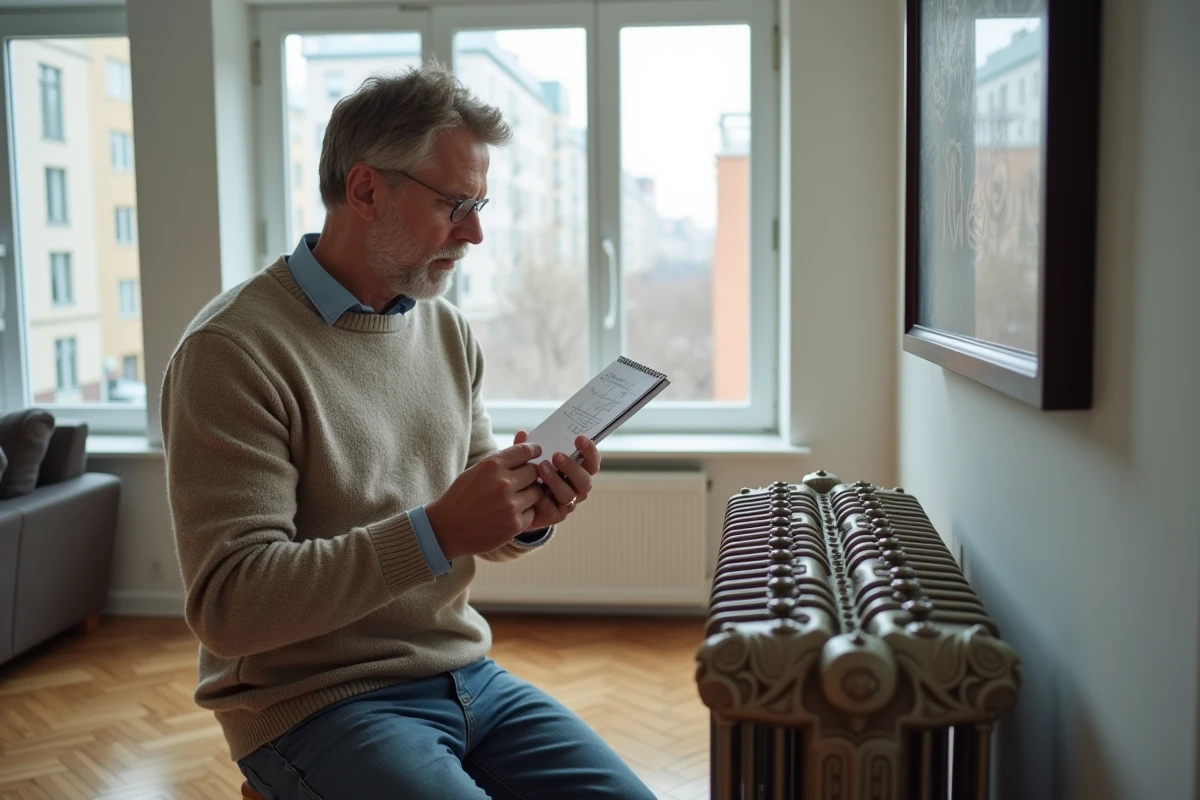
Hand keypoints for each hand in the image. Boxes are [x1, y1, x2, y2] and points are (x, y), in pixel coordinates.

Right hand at [425, 443, 544, 560]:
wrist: (446, 529)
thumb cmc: (461, 496)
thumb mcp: (476, 471)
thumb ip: (500, 460)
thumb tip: (527, 447)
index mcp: (491, 466)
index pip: (524, 451)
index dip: (533, 450)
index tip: (537, 452)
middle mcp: (502, 483)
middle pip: (534, 472)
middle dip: (530, 475)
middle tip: (523, 480)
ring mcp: (510, 505)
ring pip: (537, 492)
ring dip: (530, 494)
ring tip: (516, 497)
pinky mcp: (514, 524)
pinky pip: (532, 512)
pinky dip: (524, 512)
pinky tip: (510, 513)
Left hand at [514, 430, 601, 529]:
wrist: (517, 502)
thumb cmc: (529, 474)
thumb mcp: (529, 458)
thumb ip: (527, 448)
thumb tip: (522, 433)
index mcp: (577, 471)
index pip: (591, 462)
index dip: (589, 451)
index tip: (579, 438)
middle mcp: (576, 488)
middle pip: (585, 481)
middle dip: (572, 467)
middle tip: (556, 456)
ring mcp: (567, 503)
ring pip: (569, 495)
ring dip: (556, 481)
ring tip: (541, 468)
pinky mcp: (555, 516)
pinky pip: (554, 511)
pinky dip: (545, 500)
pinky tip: (536, 492)